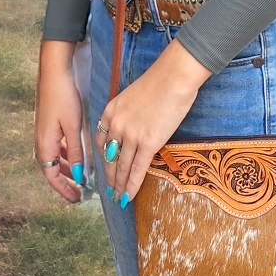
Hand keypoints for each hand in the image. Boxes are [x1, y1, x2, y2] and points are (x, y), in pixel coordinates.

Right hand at [34, 39, 84, 202]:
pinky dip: (64, 157)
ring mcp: (42, 133)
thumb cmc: (63, 98)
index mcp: (44, 144)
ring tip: (79, 178)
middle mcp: (40, 141)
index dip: (63, 189)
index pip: (51, 175)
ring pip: (52, 159)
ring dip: (64, 170)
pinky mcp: (46, 125)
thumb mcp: (73, 127)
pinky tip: (75, 156)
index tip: (76, 199)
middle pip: (50, 170)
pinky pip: (54, 148)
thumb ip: (76, 151)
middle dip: (64, 183)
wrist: (53, 72)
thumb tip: (79, 174)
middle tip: (79, 194)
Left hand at [96, 38, 210, 203]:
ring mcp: (130, 135)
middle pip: (109, 157)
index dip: (103, 158)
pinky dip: (131, 185)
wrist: (174, 77)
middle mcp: (116, 125)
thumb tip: (134, 127)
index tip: (106, 167)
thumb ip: (128, 114)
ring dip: (119, 184)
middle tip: (110, 190)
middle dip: (109, 176)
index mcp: (110, 112)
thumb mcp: (133, 96)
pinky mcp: (148, 143)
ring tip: (118, 197)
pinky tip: (128, 196)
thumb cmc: (160, 82)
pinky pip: (137, 169)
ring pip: (121, 166)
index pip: (101, 141)